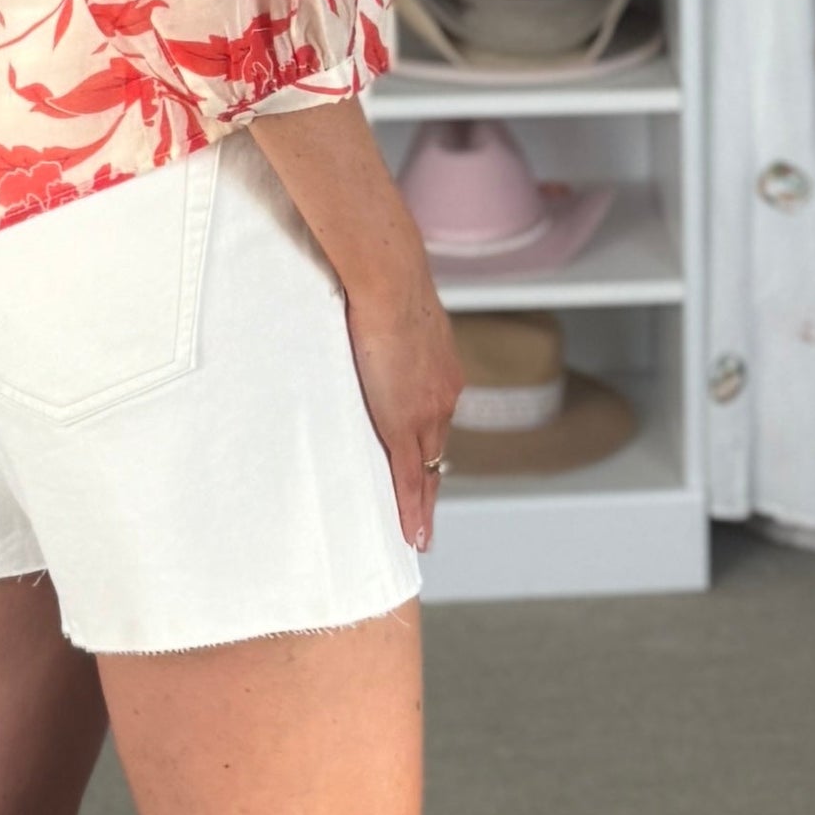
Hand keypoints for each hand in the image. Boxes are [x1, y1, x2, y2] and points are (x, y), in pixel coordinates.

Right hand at [341, 271, 464, 553]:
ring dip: (422, 505)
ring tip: (416, 535)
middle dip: (431, 488)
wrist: (389, 279)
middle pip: (438, 455)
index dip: (431, 454)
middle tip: (423, 519)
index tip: (428, 475)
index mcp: (441, 371)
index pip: (437, 425)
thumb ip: (388, 331)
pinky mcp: (406, 424)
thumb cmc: (383, 283)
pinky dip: (413, 510)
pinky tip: (413, 535)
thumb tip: (369, 322)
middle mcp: (444, 395)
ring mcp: (429, 412)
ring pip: (428, 472)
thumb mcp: (393, 314)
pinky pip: (411, 479)